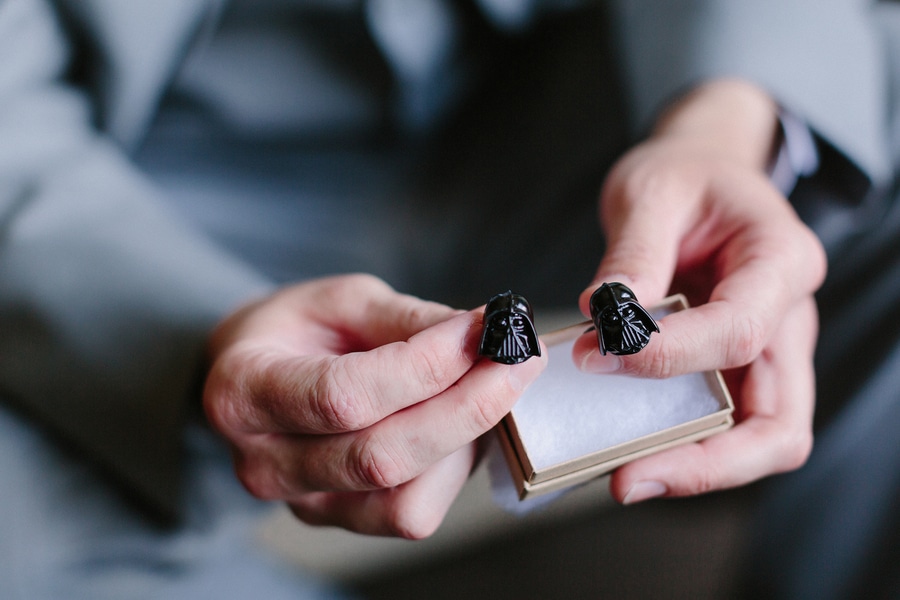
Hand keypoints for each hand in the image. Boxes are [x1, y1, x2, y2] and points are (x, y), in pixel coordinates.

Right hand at [203, 274, 545, 536]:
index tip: (482, 329)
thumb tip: (478, 336)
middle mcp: (264, 462)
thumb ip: (404, 320)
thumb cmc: (299, 329)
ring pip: (402, 497)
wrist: (262, 372)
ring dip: (466, 439)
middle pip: (380, 456)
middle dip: (466, 406)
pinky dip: (451, 468)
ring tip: (490, 385)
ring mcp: (303, 503)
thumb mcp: (341, 299)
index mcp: (244, 392)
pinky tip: (462, 423)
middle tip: (518, 360)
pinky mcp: (341, 521)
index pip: (342, 395)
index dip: (423, 366)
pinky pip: (410, 514)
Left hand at [573, 79, 826, 502]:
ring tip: (622, 475)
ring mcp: (767, 350)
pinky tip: (625, 445)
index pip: (741, 331)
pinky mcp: (734, 367)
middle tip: (629, 480)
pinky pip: (721, 424)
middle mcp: (789, 317)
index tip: (599, 358)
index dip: (670, 357)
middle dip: (706, 462)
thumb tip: (606, 322)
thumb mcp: (650, 192)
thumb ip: (633, 256)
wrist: (699, 172)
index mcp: (782, 260)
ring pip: (757, 438)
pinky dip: (679, 444)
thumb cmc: (683, 174)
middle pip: (778, 423)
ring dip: (693, 465)